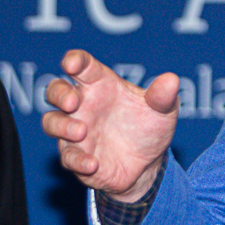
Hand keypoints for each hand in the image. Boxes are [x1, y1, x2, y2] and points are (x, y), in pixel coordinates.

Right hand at [43, 50, 178, 202]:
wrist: (149, 164)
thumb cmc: (149, 127)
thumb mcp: (163, 111)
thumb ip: (163, 96)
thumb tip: (172, 80)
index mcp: (100, 85)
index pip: (81, 65)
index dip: (74, 60)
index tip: (73, 64)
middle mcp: (82, 105)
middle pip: (55, 90)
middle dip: (59, 93)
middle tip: (73, 101)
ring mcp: (75, 131)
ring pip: (52, 122)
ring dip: (62, 126)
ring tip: (82, 132)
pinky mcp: (76, 157)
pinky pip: (67, 157)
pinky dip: (77, 160)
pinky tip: (93, 163)